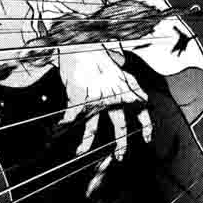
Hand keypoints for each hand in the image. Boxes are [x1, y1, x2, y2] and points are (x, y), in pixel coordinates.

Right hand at [56, 46, 151, 198]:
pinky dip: (61, 127)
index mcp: (128, 88)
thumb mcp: (118, 65)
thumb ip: (124, 75)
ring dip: (86, 142)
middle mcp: (116, 97)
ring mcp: (98, 101)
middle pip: (120, 126)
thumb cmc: (96, 53)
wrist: (81, 44)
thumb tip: (127, 75)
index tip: (147, 139)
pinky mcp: (80, 100)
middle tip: (119, 157)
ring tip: (80, 153)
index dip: (146, 126)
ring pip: (93, 128)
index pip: (142, 111)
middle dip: (120, 144)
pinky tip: (54, 133)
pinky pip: (71, 120)